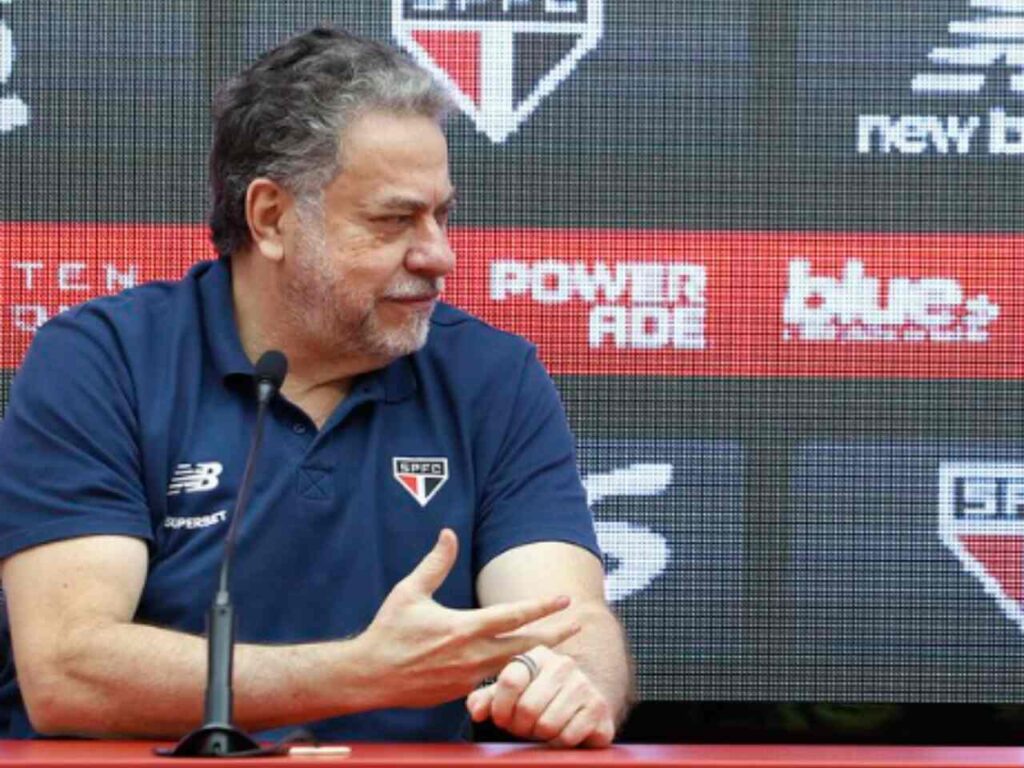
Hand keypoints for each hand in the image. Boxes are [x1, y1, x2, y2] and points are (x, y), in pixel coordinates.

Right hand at [357, 529, 579, 707]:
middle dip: (555, 634)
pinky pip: (494, 678)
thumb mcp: (410, 591)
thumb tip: (448, 533)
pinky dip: (511, 669)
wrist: (370, 676)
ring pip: (513, 665)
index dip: (542, 606)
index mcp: (463, 628)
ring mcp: (469, 678)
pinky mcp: (462, 692)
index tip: (564, 599)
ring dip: (537, 654)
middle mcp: (471, 656)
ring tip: (558, 643)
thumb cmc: (389, 631)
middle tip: (578, 624)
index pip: (513, 616)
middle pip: (526, 646)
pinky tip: (521, 662)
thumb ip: (435, 563)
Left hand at [466, 645, 615, 747]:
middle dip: (520, 726)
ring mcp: (584, 685)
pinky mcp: (599, 709)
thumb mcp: (508, 697)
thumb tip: (477, 710)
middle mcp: (563, 664)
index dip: (500, 707)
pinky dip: (558, 743)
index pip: (510, 680)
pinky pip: (566, 737)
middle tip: (524, 727)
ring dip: (539, 736)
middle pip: (528, 707)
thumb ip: (486, 699)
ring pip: (547, 724)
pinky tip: (560, 734)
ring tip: (542, 729)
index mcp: (538, 655)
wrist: (578, 708)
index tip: (501, 718)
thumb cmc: (536, 701)